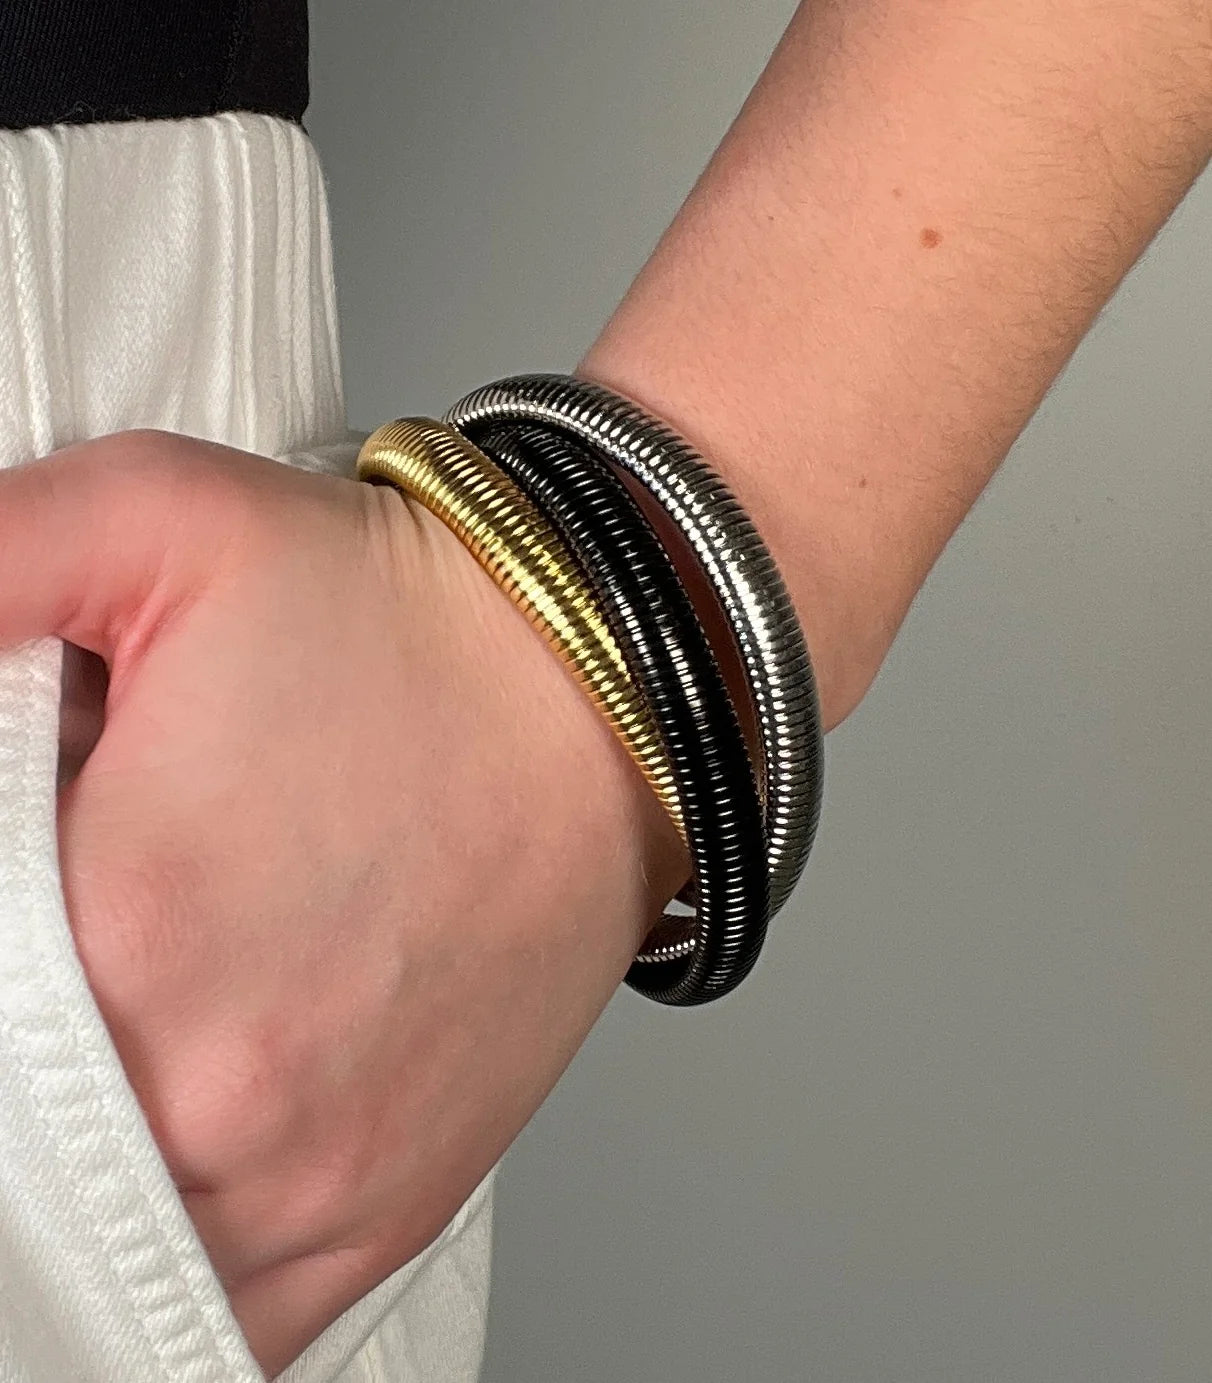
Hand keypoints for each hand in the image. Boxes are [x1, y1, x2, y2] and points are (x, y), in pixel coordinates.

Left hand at [2, 432, 684, 1374]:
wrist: (607, 693)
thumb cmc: (408, 621)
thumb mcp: (156, 512)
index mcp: (121, 932)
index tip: (25, 911)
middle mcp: (213, 1098)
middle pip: (18, 1156)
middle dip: (18, 1066)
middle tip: (67, 959)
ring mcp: (306, 1179)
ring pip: (101, 1257)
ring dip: (73, 1178)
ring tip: (121, 1050)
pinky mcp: (381, 1210)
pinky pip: (224, 1320)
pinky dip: (168, 1264)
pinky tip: (167, 1177)